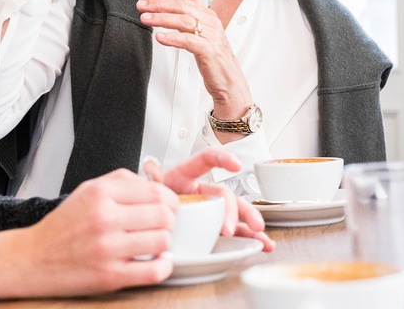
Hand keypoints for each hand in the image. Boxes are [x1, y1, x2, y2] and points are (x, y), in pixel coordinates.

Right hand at [0, 168, 175, 297]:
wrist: (33, 258)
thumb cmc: (62, 226)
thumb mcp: (87, 190)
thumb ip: (121, 181)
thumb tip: (155, 184)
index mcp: (101, 193)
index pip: (157, 192)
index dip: (171, 201)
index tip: (169, 207)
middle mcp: (104, 218)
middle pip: (164, 215)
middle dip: (170, 221)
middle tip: (164, 225)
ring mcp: (108, 248)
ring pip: (163, 241)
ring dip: (165, 244)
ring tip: (156, 244)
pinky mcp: (110, 276)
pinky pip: (154, 271)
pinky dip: (163, 267)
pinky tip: (156, 262)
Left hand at [136, 0, 252, 119]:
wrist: (229, 82)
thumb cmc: (214, 58)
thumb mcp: (204, 32)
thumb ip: (196, 12)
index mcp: (208, 16)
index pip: (182, 0)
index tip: (144, 1)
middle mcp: (211, 23)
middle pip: (182, 7)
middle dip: (159, 5)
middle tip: (141, 6)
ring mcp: (212, 36)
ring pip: (184, 21)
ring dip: (162, 19)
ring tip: (146, 19)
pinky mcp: (210, 51)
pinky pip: (189, 41)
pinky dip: (173, 38)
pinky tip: (160, 37)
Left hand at [144, 152, 273, 251]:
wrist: (141, 224)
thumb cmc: (146, 204)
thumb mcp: (145, 191)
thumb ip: (147, 182)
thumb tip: (144, 172)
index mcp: (184, 176)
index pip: (205, 160)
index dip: (221, 158)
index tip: (235, 165)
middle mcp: (201, 192)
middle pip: (223, 194)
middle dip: (230, 209)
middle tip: (227, 228)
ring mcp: (210, 211)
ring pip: (236, 213)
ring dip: (250, 221)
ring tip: (258, 231)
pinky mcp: (214, 230)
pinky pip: (235, 232)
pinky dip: (249, 239)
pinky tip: (262, 244)